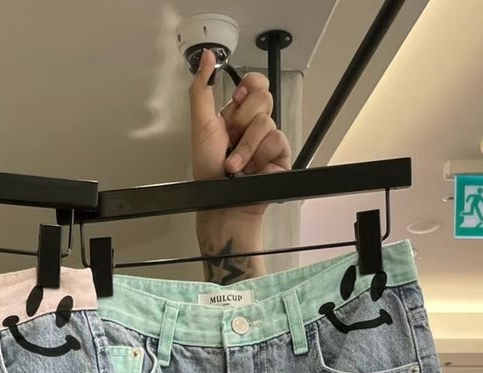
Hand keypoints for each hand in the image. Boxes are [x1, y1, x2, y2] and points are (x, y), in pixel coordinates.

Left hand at [189, 49, 290, 186]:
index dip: (248, 87)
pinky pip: (277, 141)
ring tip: (235, 166)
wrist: (222, 205)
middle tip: (231, 140)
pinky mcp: (282, 156)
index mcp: (237, 116)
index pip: (255, 83)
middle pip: (263, 97)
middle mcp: (254, 126)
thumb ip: (202, 90)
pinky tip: (251, 171)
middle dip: (241, 121)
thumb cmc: (208, 174)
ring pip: (267, 122)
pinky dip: (258, 158)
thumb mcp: (201, 126)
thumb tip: (207, 57)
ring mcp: (269, 141)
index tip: (235, 102)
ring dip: (245, 147)